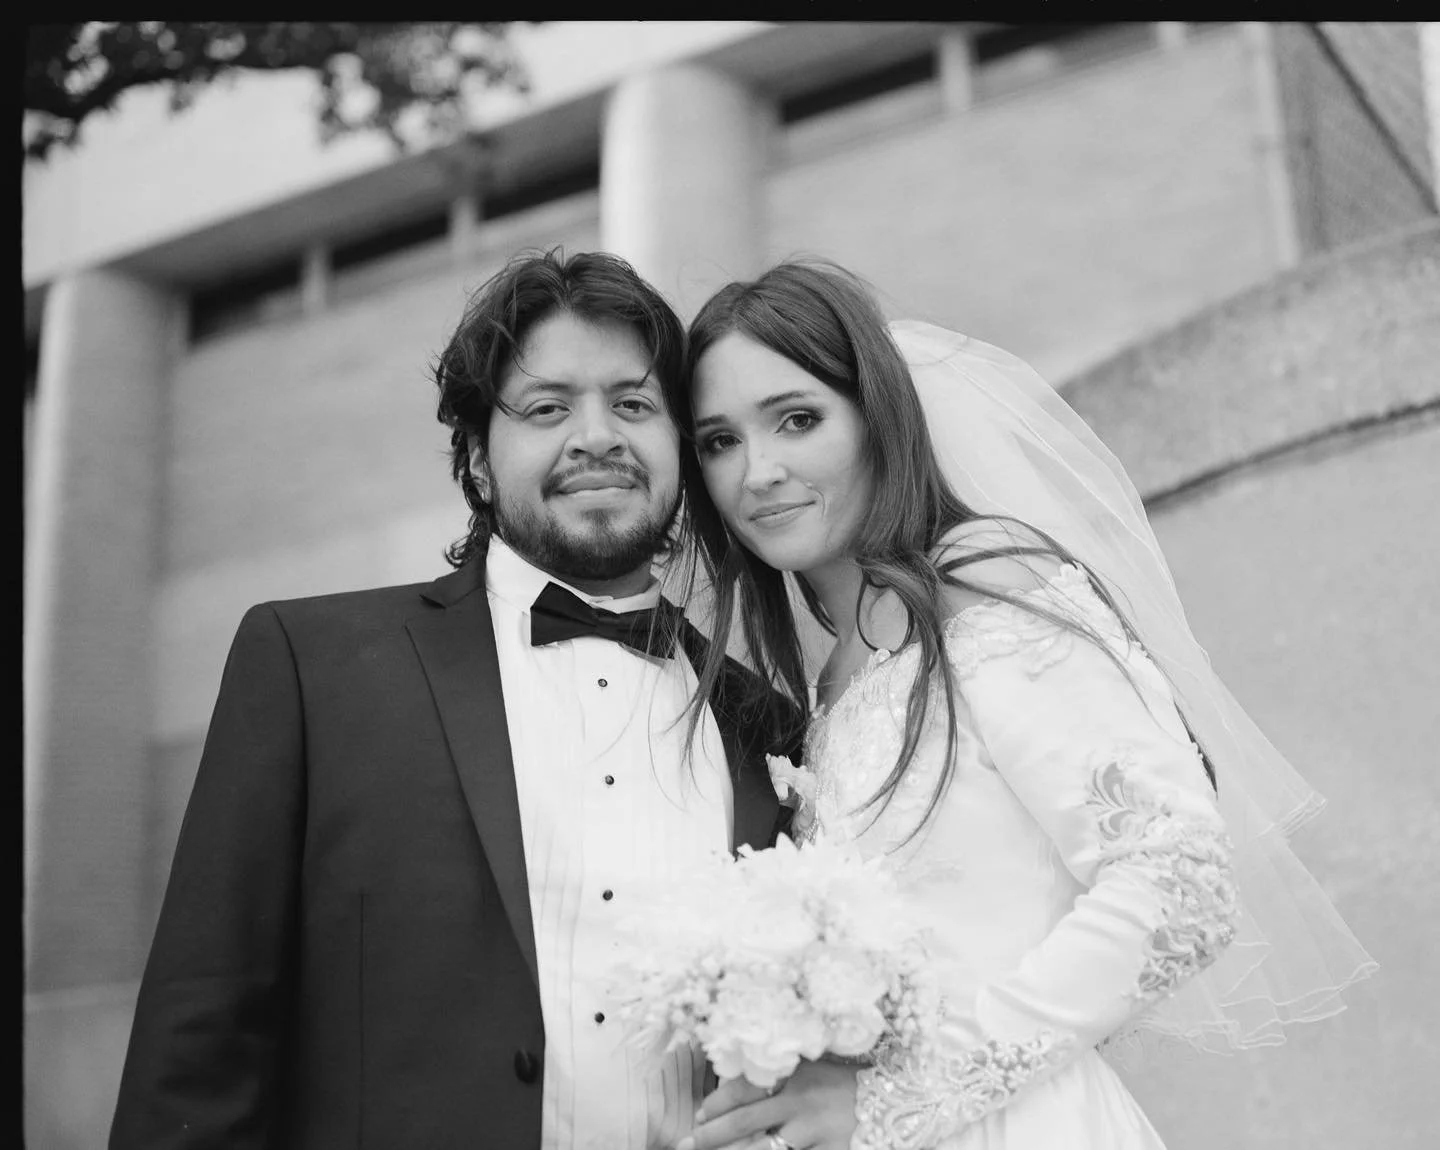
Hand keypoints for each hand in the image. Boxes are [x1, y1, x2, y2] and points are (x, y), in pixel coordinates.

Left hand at [676, 1058, 859, 1149]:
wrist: (895, 1099)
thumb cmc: (841, 1085)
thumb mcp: (810, 1070)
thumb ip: (776, 1075)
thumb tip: (728, 1084)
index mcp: (794, 1075)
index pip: (744, 1089)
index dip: (717, 1104)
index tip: (700, 1116)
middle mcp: (802, 1102)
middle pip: (746, 1123)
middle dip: (712, 1137)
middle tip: (688, 1144)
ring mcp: (816, 1133)